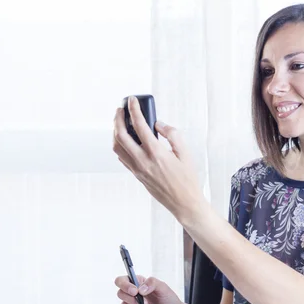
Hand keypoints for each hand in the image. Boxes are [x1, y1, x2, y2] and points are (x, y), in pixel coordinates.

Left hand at [112, 96, 203, 220]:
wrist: (184, 203)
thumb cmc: (187, 180)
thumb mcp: (185, 153)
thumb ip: (172, 135)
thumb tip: (159, 124)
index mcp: (156, 152)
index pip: (140, 125)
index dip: (134, 110)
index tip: (132, 100)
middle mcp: (143, 160)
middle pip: (121, 135)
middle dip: (118, 119)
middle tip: (121, 109)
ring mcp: (137, 169)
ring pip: (117, 147)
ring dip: (116, 132)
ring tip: (120, 123)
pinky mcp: (137, 175)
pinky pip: (122, 157)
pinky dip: (120, 145)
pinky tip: (126, 141)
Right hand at [114, 275, 187, 303]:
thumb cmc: (168, 297)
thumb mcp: (163, 287)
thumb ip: (152, 283)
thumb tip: (140, 289)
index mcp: (138, 281)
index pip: (121, 280)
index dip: (125, 286)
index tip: (135, 292)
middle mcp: (133, 291)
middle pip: (120, 294)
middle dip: (132, 300)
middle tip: (146, 302)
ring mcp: (132, 303)